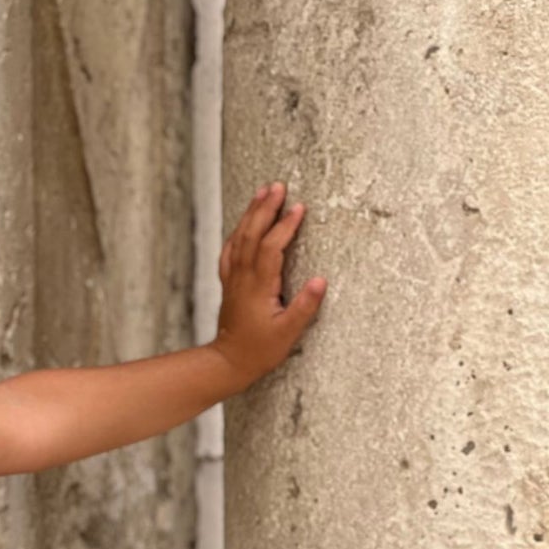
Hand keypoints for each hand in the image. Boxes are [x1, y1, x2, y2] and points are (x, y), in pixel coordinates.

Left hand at [212, 181, 327, 391]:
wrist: (228, 362)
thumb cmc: (259, 350)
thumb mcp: (288, 333)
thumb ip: (305, 306)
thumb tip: (320, 280)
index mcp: (259, 287)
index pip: (271, 248)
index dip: (284, 227)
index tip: (299, 208)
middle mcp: (243, 279)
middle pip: (252, 235)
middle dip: (265, 209)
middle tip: (278, 186)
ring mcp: (234, 279)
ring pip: (239, 239)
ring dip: (251, 214)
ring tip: (262, 192)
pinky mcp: (230, 284)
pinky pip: (230, 251)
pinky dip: (237, 232)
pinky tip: (243, 222)